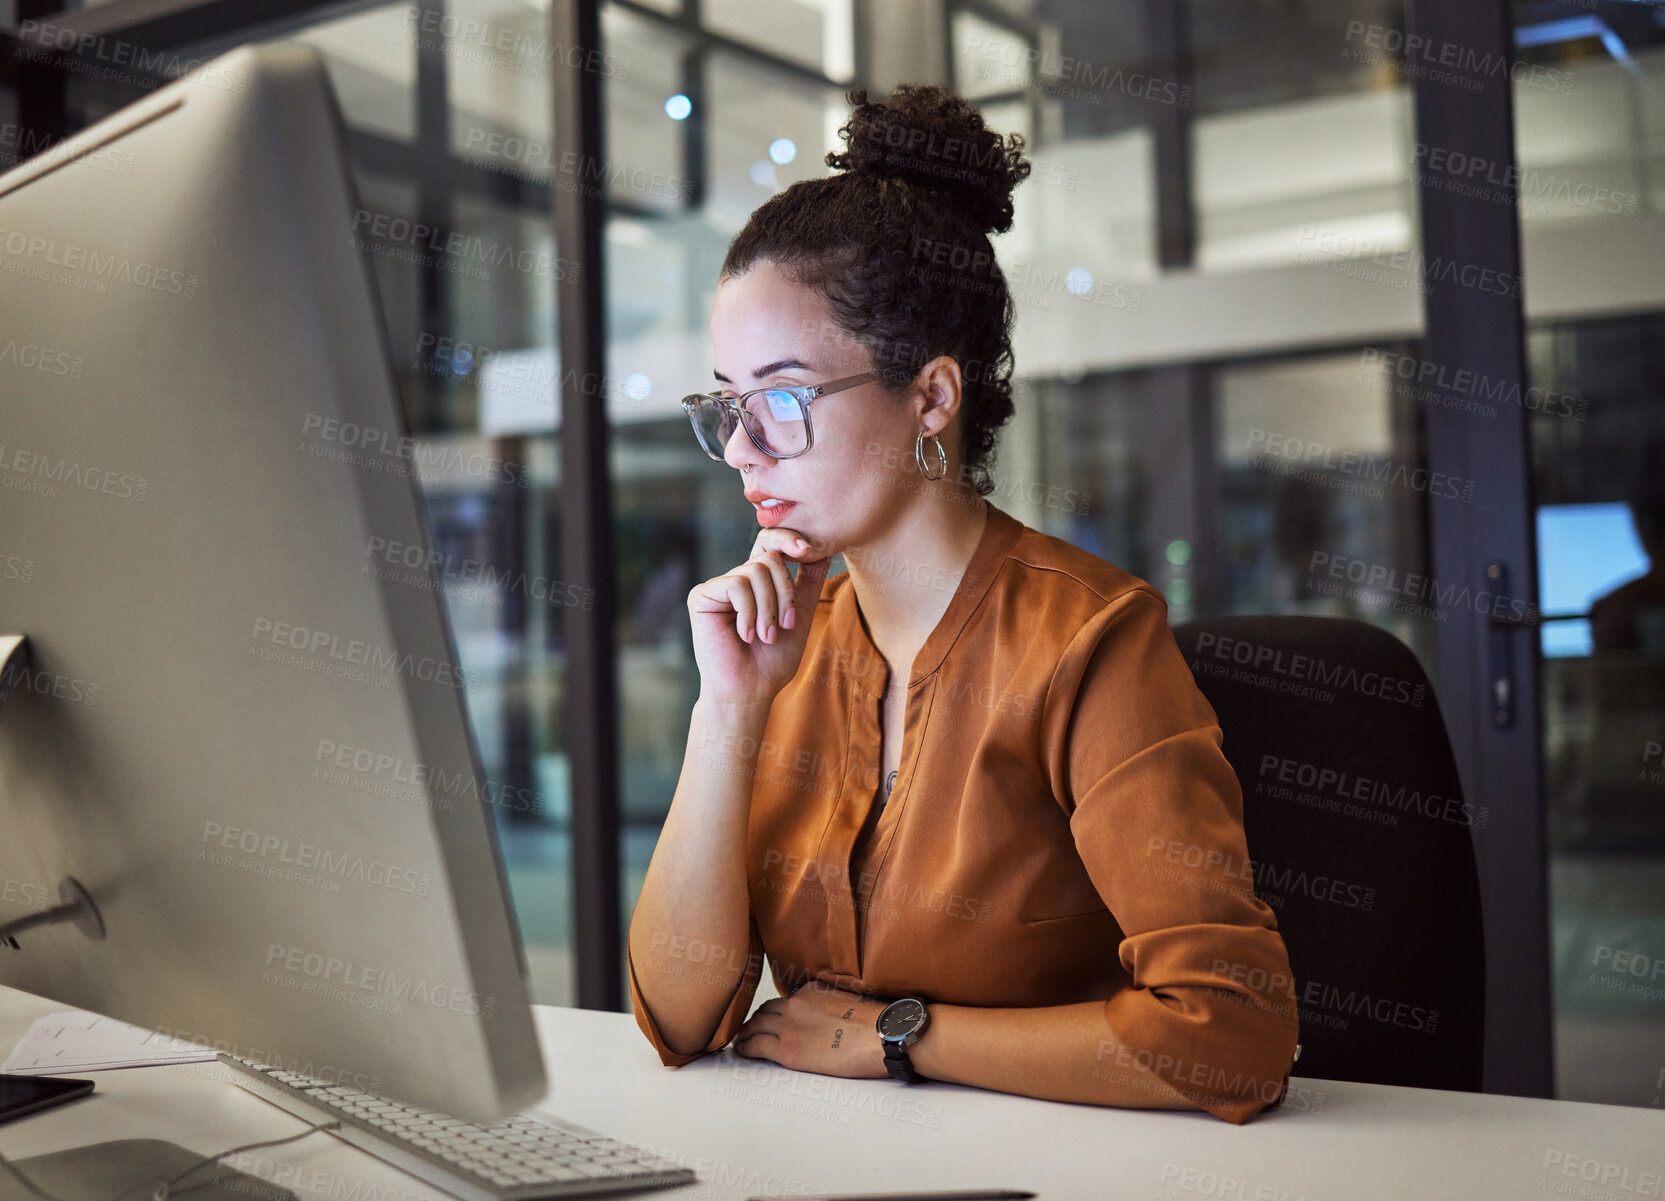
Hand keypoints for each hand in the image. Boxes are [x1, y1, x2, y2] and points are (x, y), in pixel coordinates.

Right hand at [687, 526, 831, 708]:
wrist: (750, 690)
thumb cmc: (773, 660)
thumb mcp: (800, 615)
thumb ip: (809, 582)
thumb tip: (826, 549)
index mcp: (757, 582)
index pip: (771, 543)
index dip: (788, 538)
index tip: (808, 549)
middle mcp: (736, 579)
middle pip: (769, 556)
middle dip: (786, 592)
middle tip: (787, 625)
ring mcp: (718, 586)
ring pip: (756, 570)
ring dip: (769, 608)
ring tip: (766, 636)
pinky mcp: (702, 595)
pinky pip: (737, 585)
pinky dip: (749, 612)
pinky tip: (745, 635)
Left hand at [731, 980, 889, 1078]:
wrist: (883, 1036)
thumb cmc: (876, 1024)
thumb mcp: (848, 1001)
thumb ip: (830, 1005)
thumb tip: (828, 1018)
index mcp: (811, 990)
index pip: (784, 1000)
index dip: (773, 1011)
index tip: (769, 1018)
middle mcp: (795, 1003)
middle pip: (765, 1011)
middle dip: (755, 1020)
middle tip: (749, 1030)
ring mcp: (790, 1025)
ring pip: (755, 1026)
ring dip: (746, 1033)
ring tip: (741, 1041)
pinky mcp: (788, 1049)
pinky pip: (756, 1045)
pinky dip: (745, 1047)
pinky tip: (742, 1051)